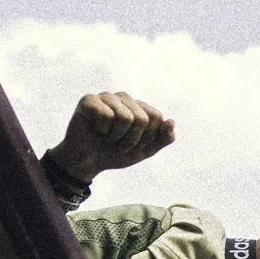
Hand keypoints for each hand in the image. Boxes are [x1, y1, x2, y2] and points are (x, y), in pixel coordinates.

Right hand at [46, 91, 174, 180]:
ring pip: (126, 117)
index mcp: (140, 107)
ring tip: (107, 137)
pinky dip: (102, 130)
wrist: (88, 161)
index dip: (148, 137)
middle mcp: (124, 98)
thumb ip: (162, 138)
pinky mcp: (89, 100)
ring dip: (117, 137)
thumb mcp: (144, 151)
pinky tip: (96, 129)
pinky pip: (106, 115)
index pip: (158, 117)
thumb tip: (171, 122)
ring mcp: (107, 97)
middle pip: (143, 118)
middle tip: (118, 143)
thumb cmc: (115, 153)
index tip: (134, 144)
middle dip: (132, 140)